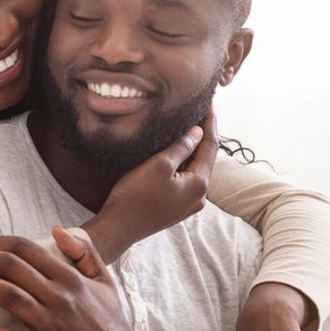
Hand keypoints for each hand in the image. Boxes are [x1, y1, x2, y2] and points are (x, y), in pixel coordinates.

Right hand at [80, 108, 219, 263]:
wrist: (119, 227)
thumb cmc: (136, 195)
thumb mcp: (159, 165)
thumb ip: (181, 146)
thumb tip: (197, 132)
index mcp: (199, 184)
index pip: (210, 145)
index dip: (209, 122)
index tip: (209, 102)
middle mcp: (199, 196)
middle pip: (205, 158)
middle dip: (203, 136)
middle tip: (200, 112)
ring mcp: (188, 205)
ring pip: (195, 170)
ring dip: (193, 151)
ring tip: (189, 129)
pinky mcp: (176, 209)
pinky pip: (186, 181)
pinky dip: (184, 165)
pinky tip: (177, 156)